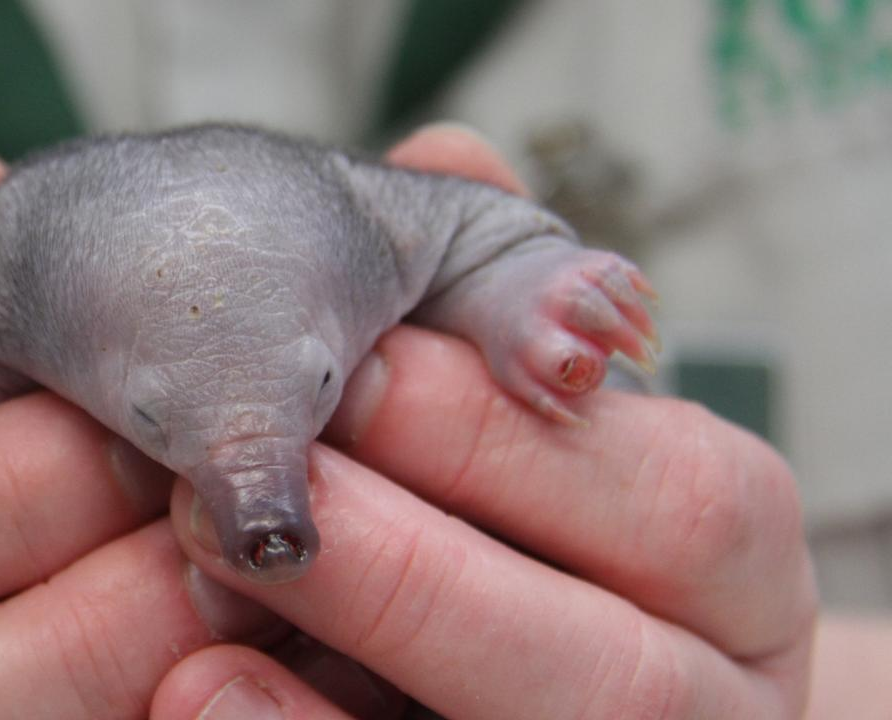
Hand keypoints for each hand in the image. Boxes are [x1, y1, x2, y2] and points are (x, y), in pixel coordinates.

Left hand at [149, 126, 817, 718]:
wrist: (504, 666)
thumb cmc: (524, 500)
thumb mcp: (526, 390)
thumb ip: (491, 287)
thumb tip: (452, 149)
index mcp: (726, 558)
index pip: (676, 500)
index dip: (501, 440)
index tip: (353, 376)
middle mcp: (697, 689)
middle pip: (606, 670)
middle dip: (419, 569)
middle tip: (276, 486)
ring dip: (358, 667)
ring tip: (210, 590)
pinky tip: (203, 691)